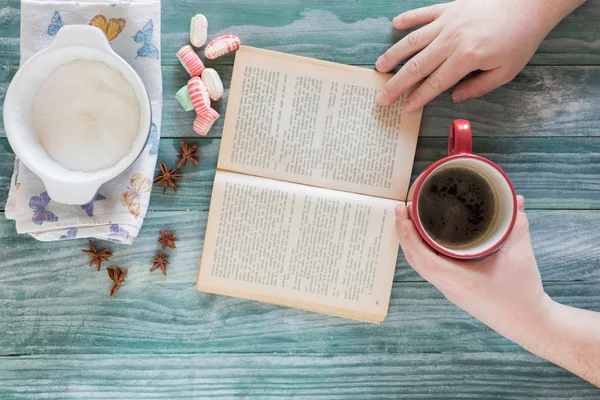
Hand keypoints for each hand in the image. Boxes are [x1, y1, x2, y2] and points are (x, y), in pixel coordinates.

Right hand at [376, 0, 583, 109]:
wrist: (530, 2)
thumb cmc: (521, 38)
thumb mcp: (506, 71)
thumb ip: (479, 87)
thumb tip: (455, 97)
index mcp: (467, 58)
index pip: (435, 83)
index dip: (418, 97)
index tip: (405, 108)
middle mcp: (452, 39)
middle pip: (417, 66)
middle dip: (397, 85)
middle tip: (382, 98)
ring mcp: (448, 21)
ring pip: (413, 41)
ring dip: (394, 55)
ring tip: (380, 67)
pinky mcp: (450, 7)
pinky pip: (424, 14)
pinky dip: (408, 18)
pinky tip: (395, 25)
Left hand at [395, 196, 552, 342]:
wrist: (528, 323)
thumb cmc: (522, 294)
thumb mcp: (520, 257)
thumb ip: (517, 227)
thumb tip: (515, 200)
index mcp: (458, 280)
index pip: (424, 259)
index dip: (410, 237)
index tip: (403, 216)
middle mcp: (448, 286)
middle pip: (415, 259)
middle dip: (404, 234)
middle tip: (401, 208)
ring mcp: (449, 289)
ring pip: (420, 264)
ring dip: (410, 242)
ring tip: (407, 219)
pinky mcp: (454, 289)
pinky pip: (429, 268)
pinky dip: (420, 251)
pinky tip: (421, 238)